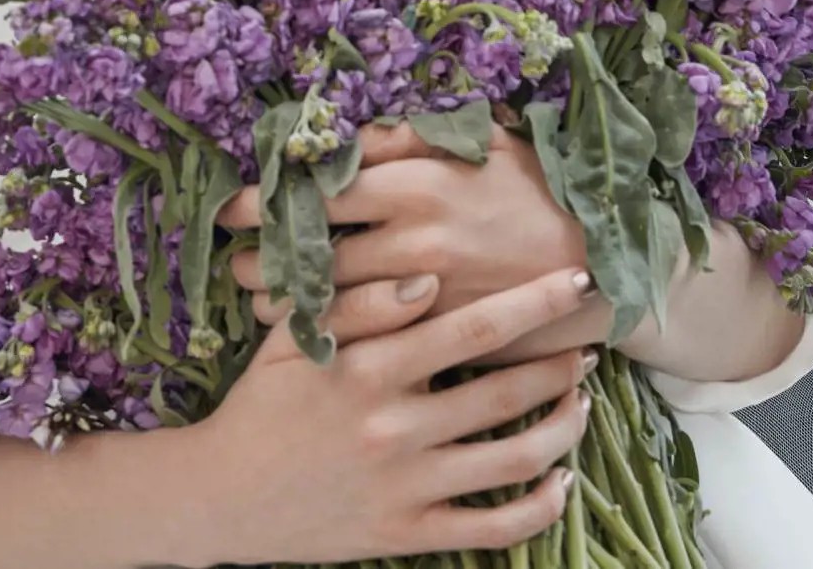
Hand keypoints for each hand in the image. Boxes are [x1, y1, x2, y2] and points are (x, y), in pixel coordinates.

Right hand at [171, 268, 595, 567]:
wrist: (222, 494)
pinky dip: (541, 506)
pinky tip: (560, 483)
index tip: (575, 281)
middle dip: (562, 363)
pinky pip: (494, 527)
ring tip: (583, 403)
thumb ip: (359, 303)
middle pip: (507, 390)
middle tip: (591, 343)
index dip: (534, 304)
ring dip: (564, 428)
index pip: (473, 326)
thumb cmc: (264, 402)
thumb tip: (428, 277)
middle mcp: (395, 426)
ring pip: (515, 458)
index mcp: (370, 368)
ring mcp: (407, 485)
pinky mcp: (408, 534)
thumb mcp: (296, 339)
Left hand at [223, 121, 600, 363]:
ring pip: (332, 309)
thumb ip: (405, 137)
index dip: (263, 203)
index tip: (231, 211)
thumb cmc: (535, 186)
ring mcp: (428, 298)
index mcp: (416, 186)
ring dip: (286, 308)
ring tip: (260, 303)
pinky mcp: (444, 340)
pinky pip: (373, 345)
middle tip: (238, 264)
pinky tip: (311, 337)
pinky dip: (333, 342)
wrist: (606, 255)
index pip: (316, 193)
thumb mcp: (475, 140)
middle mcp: (413, 243)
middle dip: (263, 265)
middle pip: (311, 258)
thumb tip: (342, 135)